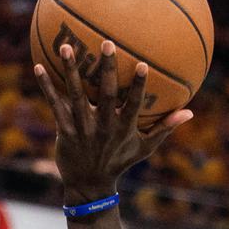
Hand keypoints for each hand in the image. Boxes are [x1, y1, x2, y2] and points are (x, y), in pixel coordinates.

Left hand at [34, 40, 192, 203]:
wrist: (89, 184)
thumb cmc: (119, 162)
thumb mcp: (144, 148)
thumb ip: (165, 128)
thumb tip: (190, 111)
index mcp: (123, 128)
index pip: (133, 103)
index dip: (137, 85)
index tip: (142, 65)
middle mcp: (102, 126)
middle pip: (105, 93)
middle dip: (106, 68)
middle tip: (107, 43)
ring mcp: (82, 127)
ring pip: (75, 94)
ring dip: (70, 70)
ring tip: (65, 47)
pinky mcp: (64, 129)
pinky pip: (54, 104)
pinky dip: (47, 86)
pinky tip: (39, 67)